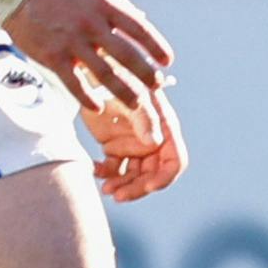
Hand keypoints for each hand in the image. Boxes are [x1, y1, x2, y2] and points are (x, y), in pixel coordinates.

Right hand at [4, 0, 173, 120]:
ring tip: (136, 104)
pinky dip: (87, 98)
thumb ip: (118, 9)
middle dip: (145, 73)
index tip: (167, 61)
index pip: (139, 29)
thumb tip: (143, 23)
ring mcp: (72, 42)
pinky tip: (97, 108)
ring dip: (123, 91)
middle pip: (126, 54)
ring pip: (104, 73)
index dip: (156, 46)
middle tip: (156, 86)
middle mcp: (91, 24)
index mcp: (106, 6)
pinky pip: (73, 82)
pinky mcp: (52, 56)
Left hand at [88, 81, 186, 201]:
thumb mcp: (133, 96)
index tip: (148, 187)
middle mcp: (153, 140)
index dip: (165, 177)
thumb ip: (146, 118)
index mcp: (165, 129)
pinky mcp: (114, 146)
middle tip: (118, 195)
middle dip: (138, 188)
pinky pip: (113, 170)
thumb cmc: (117, 78)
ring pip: (134, 176)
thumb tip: (155, 144)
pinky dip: (105, 174)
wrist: (92, 72)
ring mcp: (133, 144)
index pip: (175, 161)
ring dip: (122, 186)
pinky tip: (93, 169)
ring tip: (106, 188)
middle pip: (153, 175)